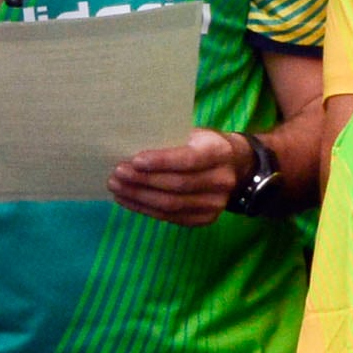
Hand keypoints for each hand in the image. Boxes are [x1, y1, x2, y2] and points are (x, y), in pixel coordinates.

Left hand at [110, 128, 253, 227]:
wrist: (235, 166)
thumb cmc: (204, 144)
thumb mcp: (193, 133)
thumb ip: (169, 140)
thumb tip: (129, 147)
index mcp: (219, 152)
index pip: (189, 159)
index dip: (161, 161)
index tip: (134, 160)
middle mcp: (222, 180)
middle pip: (177, 185)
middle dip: (143, 181)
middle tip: (116, 174)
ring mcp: (216, 204)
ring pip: (171, 205)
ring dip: (139, 197)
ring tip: (117, 188)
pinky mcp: (206, 219)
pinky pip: (170, 217)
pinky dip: (145, 209)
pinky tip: (128, 200)